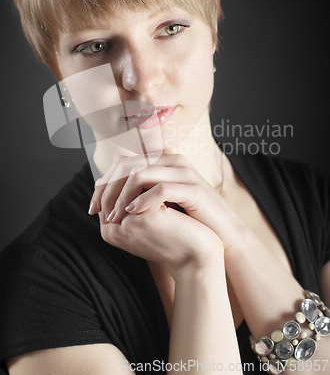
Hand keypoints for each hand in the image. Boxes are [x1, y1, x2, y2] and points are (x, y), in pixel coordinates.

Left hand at [90, 153, 241, 261]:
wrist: (220, 233)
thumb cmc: (187, 218)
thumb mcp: (159, 200)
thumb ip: (139, 190)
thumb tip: (109, 190)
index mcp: (162, 160)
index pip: (121, 163)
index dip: (103, 184)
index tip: (92, 207)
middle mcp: (171, 160)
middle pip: (126, 165)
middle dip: (107, 190)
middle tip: (96, 212)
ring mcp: (183, 172)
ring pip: (139, 174)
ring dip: (120, 197)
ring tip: (113, 217)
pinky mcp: (192, 188)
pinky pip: (161, 188)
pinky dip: (143, 200)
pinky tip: (132, 213)